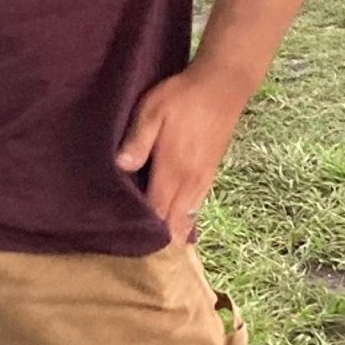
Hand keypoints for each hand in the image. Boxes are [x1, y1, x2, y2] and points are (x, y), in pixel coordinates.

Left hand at [116, 60, 252, 239]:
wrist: (223, 85)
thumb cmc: (183, 96)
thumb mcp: (152, 111)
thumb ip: (137, 141)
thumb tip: (121, 167)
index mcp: (173, 170)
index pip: (157, 211)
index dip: (145, 232)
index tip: (129, 248)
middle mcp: (190, 181)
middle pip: (174, 221)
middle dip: (160, 241)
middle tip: (141, 258)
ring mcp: (203, 178)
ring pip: (188, 216)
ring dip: (174, 232)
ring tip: (159, 249)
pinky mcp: (210, 172)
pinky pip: (197, 205)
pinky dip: (186, 218)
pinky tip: (178, 223)